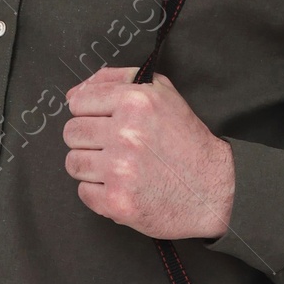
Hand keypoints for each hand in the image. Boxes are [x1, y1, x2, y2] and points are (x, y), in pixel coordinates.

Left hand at [62, 65, 234, 239]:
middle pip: (71, 132)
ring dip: (90, 167)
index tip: (101, 123)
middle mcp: (126, 133)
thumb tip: (74, 92)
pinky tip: (121, 187)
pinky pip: (83, 192)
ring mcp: (120, 169)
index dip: (88, 113)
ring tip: (115, 168)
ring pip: (73, 162)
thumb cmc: (189, 145)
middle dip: (87, 140)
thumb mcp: (164, 96)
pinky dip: (98, 192)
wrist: (212, 192)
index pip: (78, 101)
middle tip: (110, 148)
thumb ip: (119, 82)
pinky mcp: (117, 201)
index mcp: (136, 101)